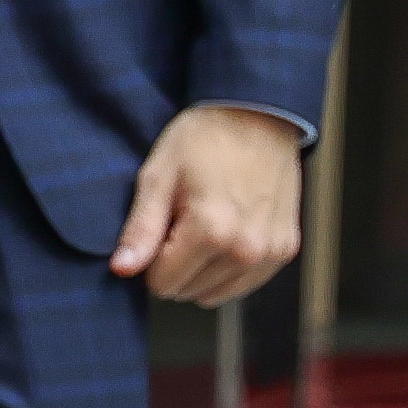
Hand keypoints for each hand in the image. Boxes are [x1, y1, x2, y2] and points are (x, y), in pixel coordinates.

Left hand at [111, 106, 304, 306]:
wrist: (257, 114)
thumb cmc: (204, 138)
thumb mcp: (159, 175)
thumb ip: (141, 228)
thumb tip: (122, 269)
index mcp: (211, 230)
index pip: (163, 284)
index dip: (152, 259)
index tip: (160, 227)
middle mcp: (246, 249)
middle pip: (189, 291)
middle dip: (177, 264)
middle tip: (182, 219)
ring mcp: (270, 252)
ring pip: (217, 293)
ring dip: (203, 269)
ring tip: (206, 223)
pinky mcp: (285, 250)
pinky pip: (246, 283)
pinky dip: (230, 267)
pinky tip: (228, 232)